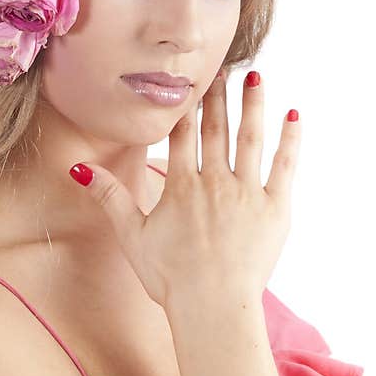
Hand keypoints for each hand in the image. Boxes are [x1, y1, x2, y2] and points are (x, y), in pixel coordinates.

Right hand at [70, 69, 300, 309]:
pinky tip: (294, 115)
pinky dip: (290, 139)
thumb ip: (110, 197)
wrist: (213, 307)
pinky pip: (285, 165)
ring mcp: (248, 193)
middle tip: (221, 67)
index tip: (188, 80)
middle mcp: (215, 181)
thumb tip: (81, 168)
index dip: (185, 105)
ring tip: (255, 77)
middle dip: (217, 96)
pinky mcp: (276, 208)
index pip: (182, 134)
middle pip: (216, 128)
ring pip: (250, 138)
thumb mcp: (132, 236)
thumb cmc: (171, 277)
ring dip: (253, 105)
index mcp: (181, 186)